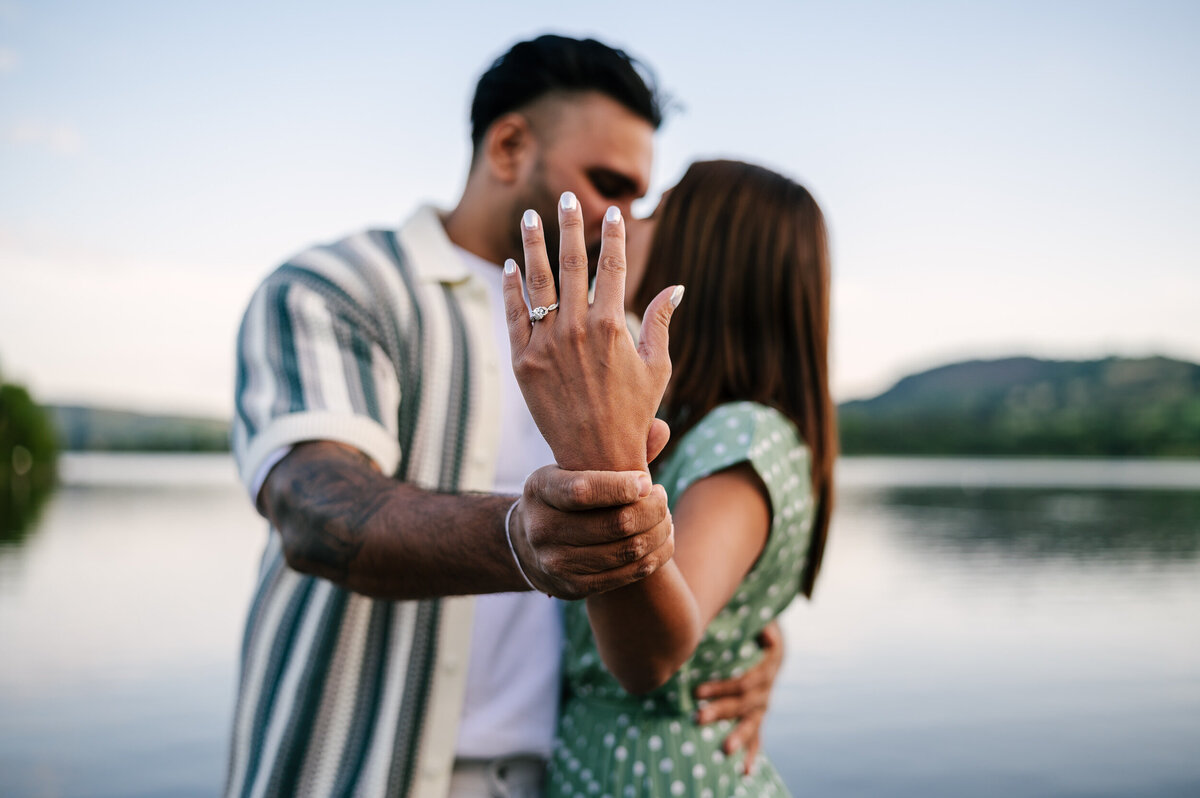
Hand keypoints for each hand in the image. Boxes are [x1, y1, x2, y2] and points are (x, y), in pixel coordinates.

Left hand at [502, 194, 682, 471]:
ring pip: (538, 284)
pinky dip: (512, 290)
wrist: (596, 458)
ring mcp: (546, 345)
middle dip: (570, 227)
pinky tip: (512, 266)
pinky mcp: (522, 363)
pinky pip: (514, 317)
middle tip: (566, 198)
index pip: (612, 268)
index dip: (613, 237)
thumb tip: (676, 286)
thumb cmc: (633, 412)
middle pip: (572, 265)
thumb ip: (661, 322)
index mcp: (612, 326)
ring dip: (533, 246)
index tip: (612, 212)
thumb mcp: (657, 366)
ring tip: (530, 217)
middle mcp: (577, 330)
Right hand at [509, 464, 673, 599]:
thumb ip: (615, 451)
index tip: (646, 481)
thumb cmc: (564, 495)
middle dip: (652, 509)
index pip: (583, 491)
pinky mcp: (574, 587)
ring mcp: (556, 562)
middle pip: (615, 524)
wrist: (528, 544)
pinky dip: (655, 556)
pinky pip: (628, 574)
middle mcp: (542, 528)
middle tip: (662, 496)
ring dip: (659, 532)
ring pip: (627, 551)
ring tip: (666, 517)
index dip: (622, 487)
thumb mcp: (572, 468)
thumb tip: (663, 429)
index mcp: (540, 489)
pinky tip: (662, 539)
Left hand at [692, 620, 784, 774]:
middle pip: (744, 703)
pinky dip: (753, 754)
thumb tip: (762, 630)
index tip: (696, 691)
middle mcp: (768, 686)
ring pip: (752, 722)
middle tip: (697, 718)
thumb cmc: (754, 623)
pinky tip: (746, 773)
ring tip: (724, 750)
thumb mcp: (758, 617)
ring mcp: (764, 702)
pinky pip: (758, 736)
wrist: (768, 635)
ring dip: (738, 737)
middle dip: (720, 711)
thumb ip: (756, 621)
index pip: (744, 681)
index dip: (721, 687)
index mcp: (769, 663)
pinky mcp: (759, 713)